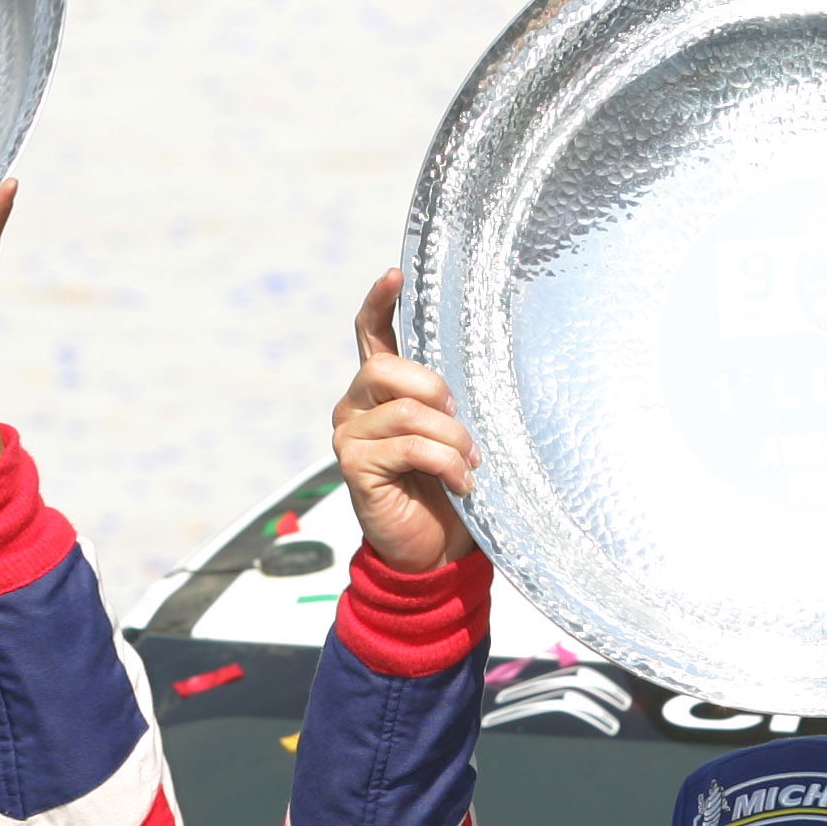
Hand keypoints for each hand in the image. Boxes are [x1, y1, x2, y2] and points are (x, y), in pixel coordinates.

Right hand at [333, 271, 476, 573]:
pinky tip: (461, 483)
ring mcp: (350, 436)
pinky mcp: (354, 467)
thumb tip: (476, 375)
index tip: (397, 274)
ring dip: (450, 437)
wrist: (433, 551)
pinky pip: (407, 447)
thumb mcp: (453, 434)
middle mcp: (356, 407)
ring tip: (469, 463)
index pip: (369, 332)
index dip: (380, 302)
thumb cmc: (446, 490)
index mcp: (381, 391)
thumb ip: (449, 402)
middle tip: (461, 422)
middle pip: (385, 369)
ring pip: (404, 411)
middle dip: (434, 390)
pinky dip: (445, 463)